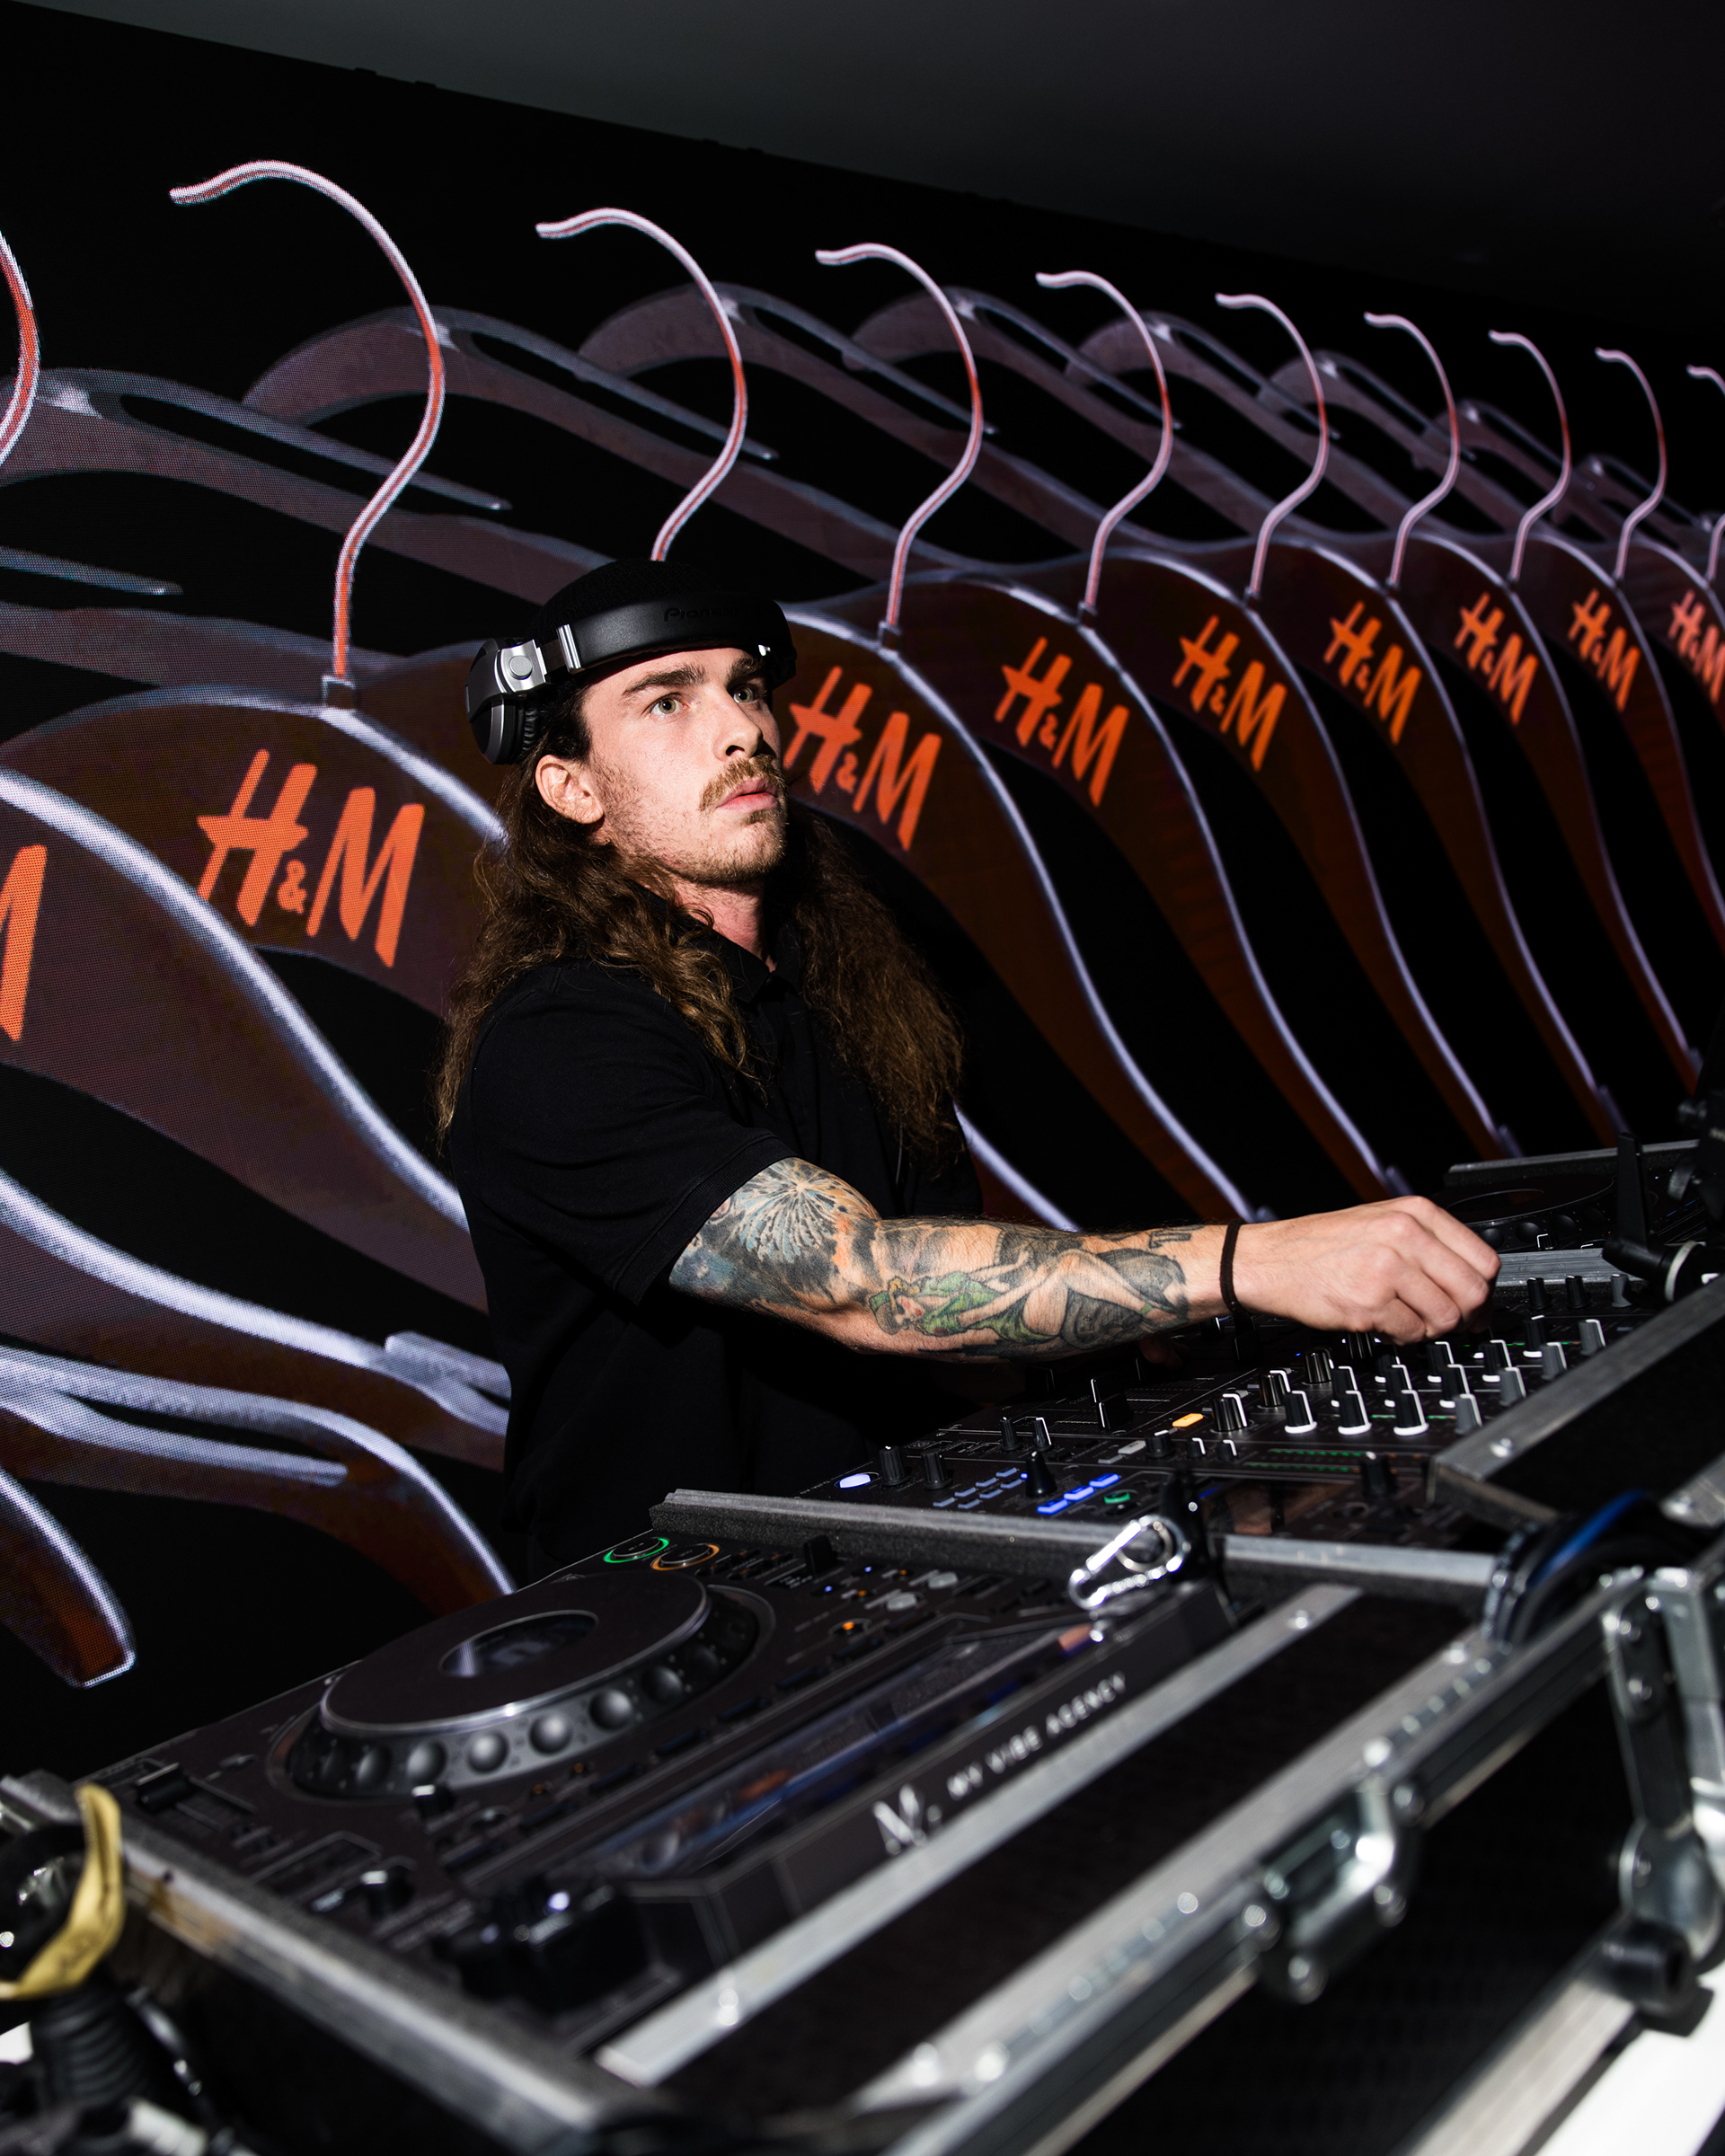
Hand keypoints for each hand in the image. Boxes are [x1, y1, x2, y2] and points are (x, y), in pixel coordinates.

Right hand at [1229, 1198, 1496, 1342]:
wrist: (1269, 1259)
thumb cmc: (1321, 1245)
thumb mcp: (1381, 1223)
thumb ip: (1428, 1244)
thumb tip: (1475, 1285)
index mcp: (1414, 1212)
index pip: (1484, 1258)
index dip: (1485, 1290)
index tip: (1477, 1305)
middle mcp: (1405, 1235)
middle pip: (1473, 1291)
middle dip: (1467, 1316)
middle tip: (1452, 1323)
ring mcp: (1387, 1268)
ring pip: (1447, 1317)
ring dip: (1432, 1329)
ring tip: (1409, 1321)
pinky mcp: (1370, 1302)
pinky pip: (1413, 1333)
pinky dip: (1404, 1338)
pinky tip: (1386, 1325)